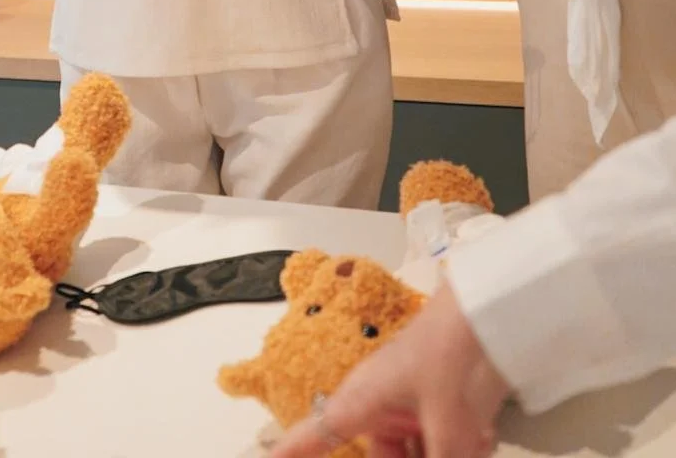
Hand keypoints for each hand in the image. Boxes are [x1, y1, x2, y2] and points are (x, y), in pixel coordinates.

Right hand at [271, 284, 508, 457]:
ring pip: (414, 451)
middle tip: (443, 448)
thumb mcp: (448, 429)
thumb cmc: (452, 355)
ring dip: (440, 452)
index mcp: (362, 400)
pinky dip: (460, 447)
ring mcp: (408, 405)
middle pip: (383, 455)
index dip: (291, 452)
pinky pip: (439, 443)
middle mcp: (379, 404)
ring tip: (469, 440)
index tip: (269, 456)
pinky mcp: (437, 405)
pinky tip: (480, 434)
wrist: (491, 315)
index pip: (314, 435)